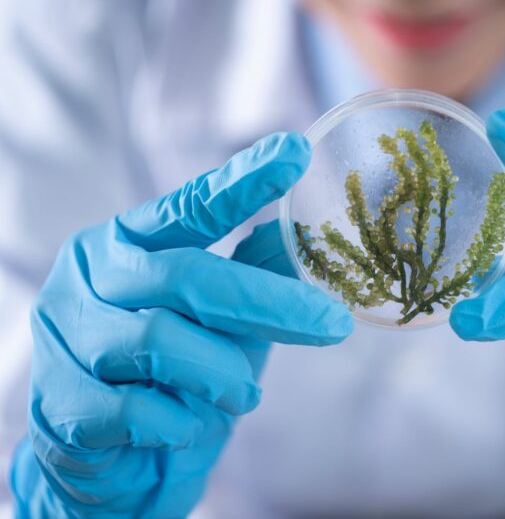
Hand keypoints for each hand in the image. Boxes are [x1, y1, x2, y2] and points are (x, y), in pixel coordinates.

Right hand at [10, 133, 352, 517]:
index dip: (243, 181)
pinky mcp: (62, 402)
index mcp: (127, 243)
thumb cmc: (172, 374)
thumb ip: (250, 273)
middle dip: (270, 303)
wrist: (114, 461)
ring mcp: (67, 337)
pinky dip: (181, 420)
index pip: (190, 206)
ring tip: (244, 394)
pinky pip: (139, 408)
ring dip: (223, 373)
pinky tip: (188, 425)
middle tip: (333, 324)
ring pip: (161, 341)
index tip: (296, 152)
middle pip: (188, 276)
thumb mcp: (219, 319)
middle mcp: (89, 277)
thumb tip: (301, 231)